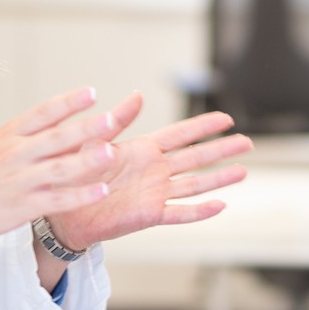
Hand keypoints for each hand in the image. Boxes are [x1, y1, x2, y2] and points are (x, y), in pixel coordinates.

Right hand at [0, 87, 121, 259]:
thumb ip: (25, 136)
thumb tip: (56, 121)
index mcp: (7, 136)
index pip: (42, 113)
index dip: (68, 102)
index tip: (91, 92)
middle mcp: (14, 155)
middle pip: (56, 137)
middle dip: (86, 127)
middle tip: (113, 117)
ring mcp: (19, 181)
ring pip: (60, 168)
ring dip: (87, 160)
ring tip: (111, 151)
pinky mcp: (22, 207)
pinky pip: (57, 201)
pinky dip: (80, 196)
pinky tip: (100, 190)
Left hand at [45, 94, 252, 249]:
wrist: (61, 212)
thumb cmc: (73, 175)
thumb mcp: (94, 142)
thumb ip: (118, 121)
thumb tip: (137, 95)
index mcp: (143, 150)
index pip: (180, 135)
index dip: (204, 126)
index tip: (226, 118)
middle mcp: (154, 170)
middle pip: (196, 158)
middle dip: (222, 149)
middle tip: (247, 142)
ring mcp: (155, 193)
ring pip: (195, 184)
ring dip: (219, 178)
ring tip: (243, 172)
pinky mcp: (149, 215)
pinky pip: (179, 213)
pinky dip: (199, 211)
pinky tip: (219, 205)